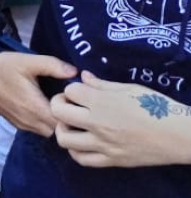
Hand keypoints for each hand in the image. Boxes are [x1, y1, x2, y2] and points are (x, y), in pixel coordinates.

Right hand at [0, 51, 77, 136]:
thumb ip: (53, 65)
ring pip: (47, 132)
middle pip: (57, 131)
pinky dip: (43, 123)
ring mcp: (21, 124)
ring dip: (54, 123)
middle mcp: (28, 121)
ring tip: (56, 105)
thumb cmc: (3, 66)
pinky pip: (36, 130)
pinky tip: (43, 107)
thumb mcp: (28, 60)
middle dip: (65, 121)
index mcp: (34, 107)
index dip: (72, 114)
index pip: (62, 123)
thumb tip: (75, 72)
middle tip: (68, 103)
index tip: (73, 100)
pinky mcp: (15, 123)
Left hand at [50, 71, 190, 167]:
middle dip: (58, 105)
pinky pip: (81, 159)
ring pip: (64, 139)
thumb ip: (102, 84)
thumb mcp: (130, 89)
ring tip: (71, 125)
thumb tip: (83, 76)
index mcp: (102, 102)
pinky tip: (81, 143)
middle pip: (58, 113)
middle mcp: (98, 123)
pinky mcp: (111, 160)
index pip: (69, 91)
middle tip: (68, 104)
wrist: (179, 135)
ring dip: (62, 129)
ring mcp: (103, 144)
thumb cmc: (157, 107)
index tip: (80, 91)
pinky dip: (75, 151)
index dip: (72, 89)